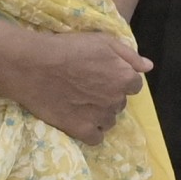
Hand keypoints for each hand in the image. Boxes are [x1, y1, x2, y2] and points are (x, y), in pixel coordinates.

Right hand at [0, 26, 151, 142]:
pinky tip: (78, 120)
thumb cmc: (68, 48)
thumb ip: (129, 55)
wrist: (32, 65)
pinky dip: (90, 131)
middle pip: (120, 102)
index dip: (119, 80)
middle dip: (108, 96)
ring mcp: (99, 117)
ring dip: (100, 114)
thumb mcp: (103, 41)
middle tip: (87, 88)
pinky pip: (96, 138)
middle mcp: (117, 100)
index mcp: (125, 78)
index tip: (102, 76)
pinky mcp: (80, 130)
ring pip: (109, 121)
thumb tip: (148, 67)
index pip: (134, 85)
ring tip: (80, 103)